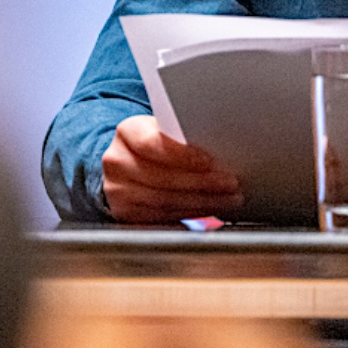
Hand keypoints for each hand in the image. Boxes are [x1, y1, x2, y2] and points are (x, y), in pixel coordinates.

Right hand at [101, 115, 241, 223]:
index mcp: (127, 131)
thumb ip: (181, 135)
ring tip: (227, 198)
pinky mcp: (125, 212)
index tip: (209, 161)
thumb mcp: (162, 129)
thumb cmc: (153, 143)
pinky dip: (189, 216)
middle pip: (162, 177)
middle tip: (230, 183)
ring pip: (164, 201)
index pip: (152, 144)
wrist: (126, 163)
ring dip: (201, 201)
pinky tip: (209, 210)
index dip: (182, 154)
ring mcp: (117, 190)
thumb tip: (218, 145)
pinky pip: (161, 217)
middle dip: (201, 182)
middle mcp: (117, 161)